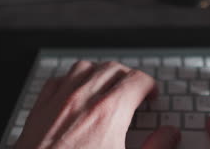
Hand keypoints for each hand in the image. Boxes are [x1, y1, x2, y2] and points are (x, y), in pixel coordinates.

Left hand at [15, 61, 180, 148]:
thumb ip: (155, 148)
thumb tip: (170, 134)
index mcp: (108, 113)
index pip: (137, 80)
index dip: (150, 85)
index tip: (151, 94)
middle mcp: (82, 99)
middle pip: (113, 69)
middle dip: (128, 77)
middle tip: (135, 92)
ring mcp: (58, 101)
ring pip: (85, 67)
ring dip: (100, 73)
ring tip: (108, 87)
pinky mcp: (39, 109)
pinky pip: (59, 79)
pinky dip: (72, 79)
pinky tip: (76, 92)